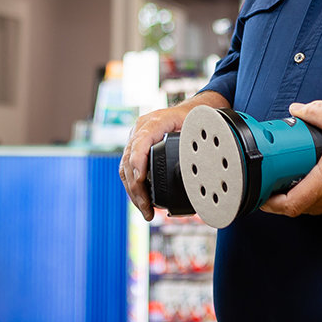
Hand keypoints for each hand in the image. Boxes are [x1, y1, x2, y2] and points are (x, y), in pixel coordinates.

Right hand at [119, 91, 230, 220]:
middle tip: (146, 207)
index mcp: (155, 121)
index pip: (141, 141)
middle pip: (129, 159)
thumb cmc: (192, 118)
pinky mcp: (135, 148)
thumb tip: (195, 169)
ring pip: (125, 168)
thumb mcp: (195, 126)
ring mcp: (135, 138)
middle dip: (136, 186)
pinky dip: (134, 187)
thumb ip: (192, 143)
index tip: (141, 180)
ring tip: (146, 210)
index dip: (138, 161)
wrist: (187, 111)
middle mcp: (141, 129)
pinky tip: (142, 201)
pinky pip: (128, 169)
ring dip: (134, 192)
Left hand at [260, 100, 321, 216]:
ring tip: (291, 177)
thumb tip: (296, 110)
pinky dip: (316, 193)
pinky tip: (318, 175)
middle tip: (271, 183)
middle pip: (298, 208)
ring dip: (299, 196)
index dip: (270, 204)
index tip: (259, 195)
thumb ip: (317, 113)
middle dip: (280, 199)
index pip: (289, 206)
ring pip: (314, 207)